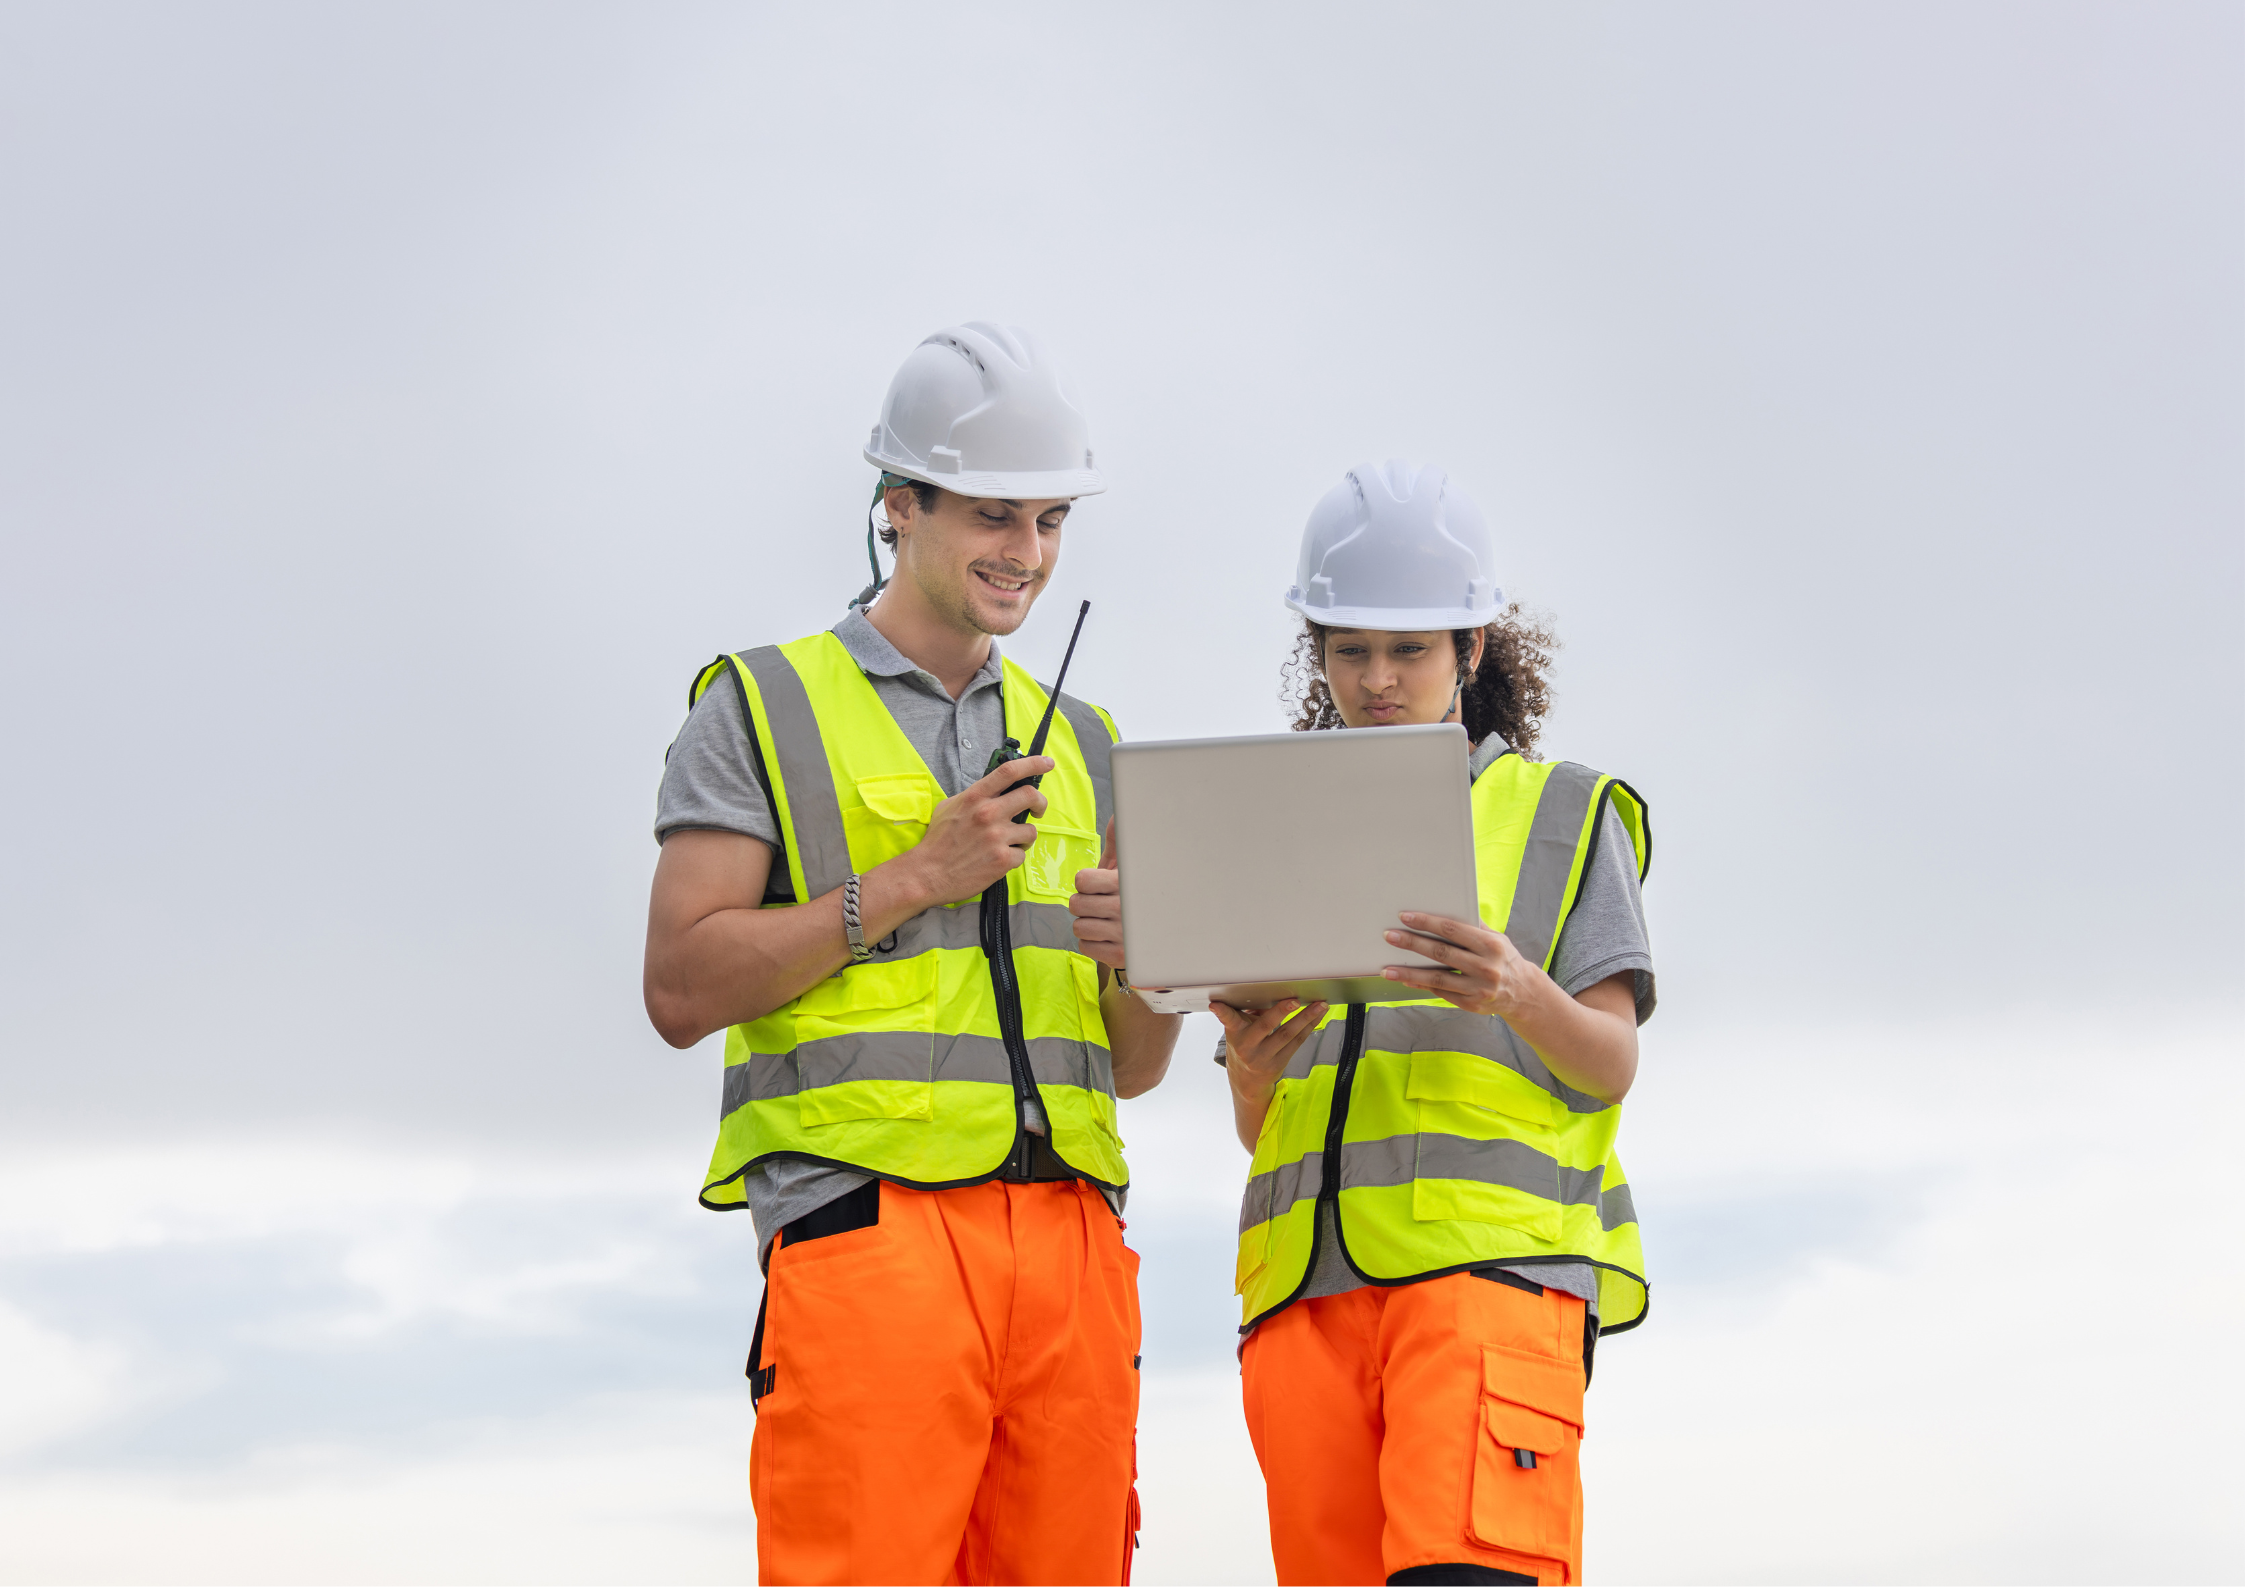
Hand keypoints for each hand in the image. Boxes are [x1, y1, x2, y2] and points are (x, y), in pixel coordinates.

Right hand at [892, 757, 1051, 906]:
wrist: (927, 874)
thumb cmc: (937, 842)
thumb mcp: (949, 807)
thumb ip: (973, 797)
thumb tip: (994, 790)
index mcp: (975, 797)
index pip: (1009, 771)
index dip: (1033, 763)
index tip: (1047, 762)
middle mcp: (988, 813)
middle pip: (1031, 795)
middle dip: (1040, 803)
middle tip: (1038, 810)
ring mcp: (997, 837)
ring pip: (1030, 830)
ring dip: (1023, 837)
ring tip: (1007, 844)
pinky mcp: (1002, 860)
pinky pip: (1021, 854)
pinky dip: (1013, 858)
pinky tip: (997, 860)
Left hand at [1067, 819, 1124, 968]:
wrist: (1161, 935)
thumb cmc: (1136, 895)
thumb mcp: (1129, 868)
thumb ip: (1118, 842)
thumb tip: (1119, 813)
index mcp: (1127, 883)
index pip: (1082, 881)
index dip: (1086, 883)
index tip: (1099, 885)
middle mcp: (1125, 909)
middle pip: (1075, 904)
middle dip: (1083, 904)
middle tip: (1100, 904)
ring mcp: (1123, 935)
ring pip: (1078, 927)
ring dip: (1088, 924)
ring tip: (1105, 920)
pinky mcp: (1120, 956)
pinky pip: (1085, 946)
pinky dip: (1092, 942)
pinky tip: (1107, 936)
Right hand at [1212, 996, 1329, 1102]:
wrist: (1246, 1081)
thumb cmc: (1244, 1046)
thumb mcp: (1241, 1030)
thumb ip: (1253, 1014)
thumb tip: (1275, 997)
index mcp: (1236, 1034)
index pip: (1228, 1021)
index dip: (1222, 1012)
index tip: (1215, 1005)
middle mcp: (1248, 1046)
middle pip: (1265, 1027)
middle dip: (1280, 1012)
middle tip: (1294, 1000)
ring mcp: (1264, 1057)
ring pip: (1288, 1035)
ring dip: (1306, 1018)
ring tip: (1319, 1005)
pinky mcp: (1279, 1064)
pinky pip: (1297, 1043)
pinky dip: (1309, 1028)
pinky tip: (1317, 1017)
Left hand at [1380, 912, 1542, 1017]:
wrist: (1524, 993)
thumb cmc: (1505, 959)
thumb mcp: (1497, 938)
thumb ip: (1474, 926)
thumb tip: (1448, 906)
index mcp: (1490, 945)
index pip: (1452, 929)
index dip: (1427, 922)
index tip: (1405, 917)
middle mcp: (1485, 967)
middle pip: (1441, 952)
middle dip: (1412, 943)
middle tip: (1390, 937)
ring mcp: (1478, 988)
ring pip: (1436, 978)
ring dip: (1409, 973)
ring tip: (1387, 969)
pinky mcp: (1471, 1004)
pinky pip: (1441, 993)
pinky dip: (1422, 986)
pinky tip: (1406, 980)